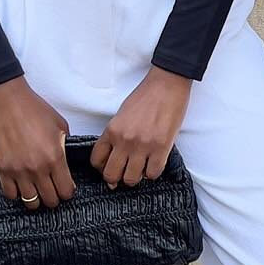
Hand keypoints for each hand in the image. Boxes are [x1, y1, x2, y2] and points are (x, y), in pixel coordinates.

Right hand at [0, 77, 76, 207]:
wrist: (8, 101)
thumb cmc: (33, 109)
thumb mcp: (60, 126)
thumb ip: (64, 147)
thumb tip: (65, 162)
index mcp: (55, 157)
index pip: (65, 191)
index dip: (68, 192)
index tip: (66, 187)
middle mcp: (37, 168)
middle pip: (50, 200)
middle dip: (54, 197)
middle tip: (52, 189)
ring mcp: (18, 170)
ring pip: (30, 202)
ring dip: (36, 198)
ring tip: (36, 189)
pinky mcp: (3, 168)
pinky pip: (10, 194)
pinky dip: (16, 193)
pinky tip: (20, 184)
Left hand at [90, 66, 191, 186]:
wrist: (166, 85)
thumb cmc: (144, 98)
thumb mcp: (121, 115)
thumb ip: (115, 135)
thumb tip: (115, 157)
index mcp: (111, 130)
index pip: (97, 161)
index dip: (102, 168)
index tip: (109, 167)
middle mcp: (124, 140)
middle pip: (111, 175)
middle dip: (116, 179)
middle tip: (123, 173)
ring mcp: (143, 145)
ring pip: (131, 179)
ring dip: (135, 178)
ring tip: (140, 169)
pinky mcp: (162, 148)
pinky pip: (153, 174)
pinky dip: (152, 173)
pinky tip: (153, 163)